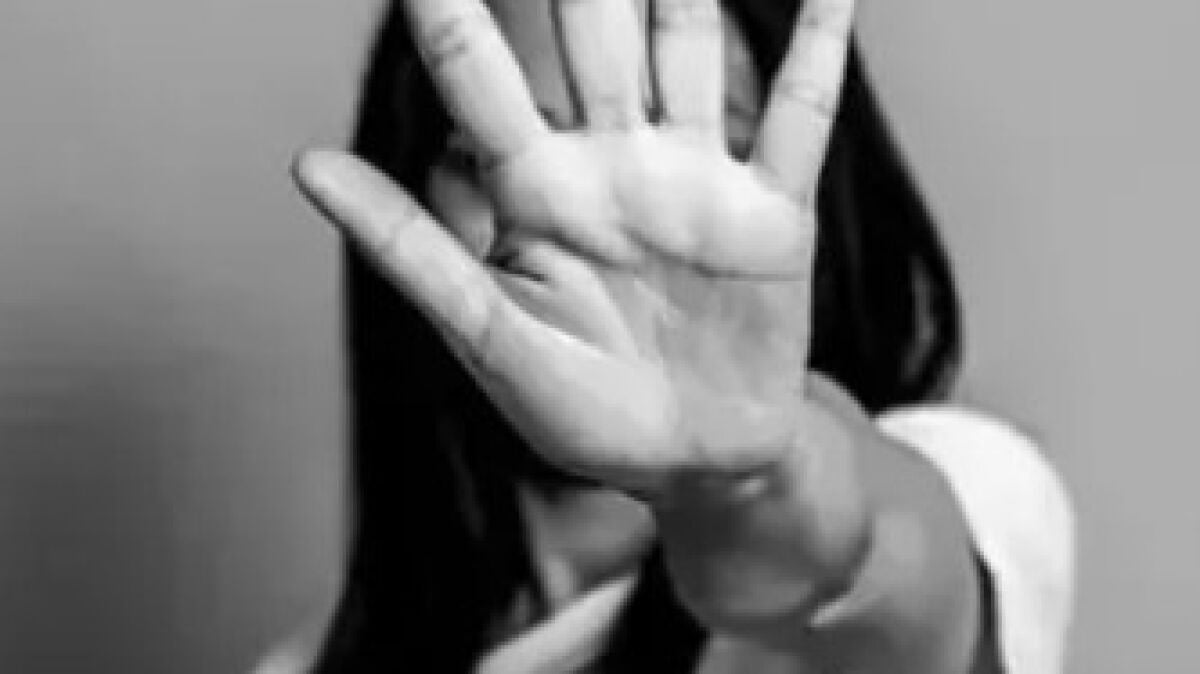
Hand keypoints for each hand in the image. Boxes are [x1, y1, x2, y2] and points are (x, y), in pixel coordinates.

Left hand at [294, 0, 856, 493]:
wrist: (693, 464)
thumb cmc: (581, 413)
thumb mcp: (488, 337)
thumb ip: (412, 246)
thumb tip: (306, 161)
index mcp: (537, 192)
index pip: (480, 75)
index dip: (451, 6)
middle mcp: (614, 164)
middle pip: (590, 35)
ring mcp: (697, 178)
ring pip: (686, 50)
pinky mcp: (772, 211)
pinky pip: (800, 116)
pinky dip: (819, 49)